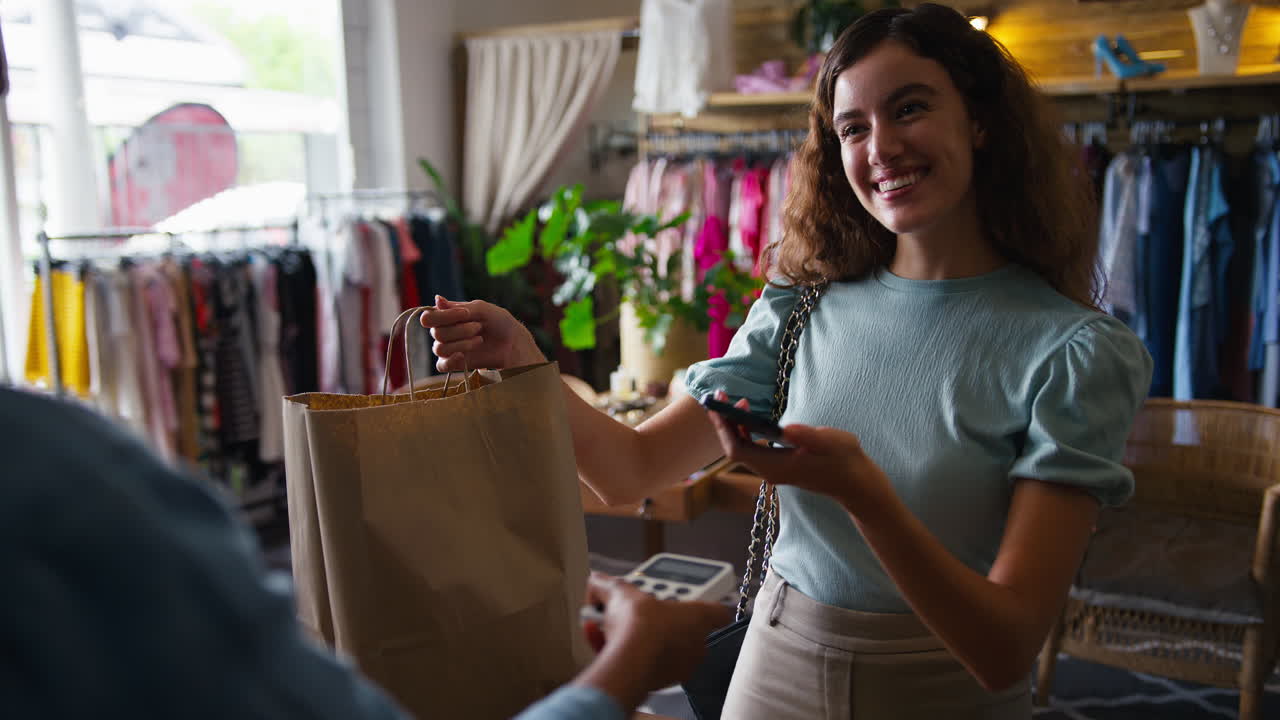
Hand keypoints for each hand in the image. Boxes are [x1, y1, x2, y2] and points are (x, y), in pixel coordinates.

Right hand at [418, 295, 544, 371]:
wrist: (512, 342)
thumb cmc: (497, 321)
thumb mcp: (480, 309)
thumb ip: (456, 307)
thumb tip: (436, 299)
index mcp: (446, 316)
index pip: (428, 318)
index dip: (443, 316)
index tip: (466, 313)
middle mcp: (444, 332)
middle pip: (436, 333)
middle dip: (460, 330)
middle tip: (479, 327)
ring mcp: (448, 348)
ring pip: (440, 349)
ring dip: (461, 343)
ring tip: (479, 340)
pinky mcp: (455, 363)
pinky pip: (441, 365)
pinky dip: (451, 360)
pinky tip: (463, 356)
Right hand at [574, 572, 731, 711]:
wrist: (631, 660)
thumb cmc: (641, 625)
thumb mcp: (619, 592)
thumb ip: (608, 585)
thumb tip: (597, 582)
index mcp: (698, 616)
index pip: (718, 612)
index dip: (708, 603)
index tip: (696, 599)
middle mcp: (697, 643)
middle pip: (683, 629)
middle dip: (658, 621)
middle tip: (637, 612)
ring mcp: (683, 665)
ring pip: (663, 649)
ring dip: (641, 639)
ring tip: (613, 628)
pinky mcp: (663, 682)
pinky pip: (648, 665)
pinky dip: (631, 656)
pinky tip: (609, 646)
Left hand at [704, 390, 893, 509]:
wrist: (855, 482)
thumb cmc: (844, 460)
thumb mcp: (830, 443)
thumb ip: (807, 436)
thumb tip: (785, 428)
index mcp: (776, 467)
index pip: (737, 449)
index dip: (725, 426)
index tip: (720, 404)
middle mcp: (769, 471)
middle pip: (735, 448)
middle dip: (725, 423)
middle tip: (722, 396)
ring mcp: (773, 469)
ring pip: (742, 448)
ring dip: (734, 426)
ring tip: (737, 402)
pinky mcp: (778, 465)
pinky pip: (752, 449)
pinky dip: (746, 431)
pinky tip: (751, 417)